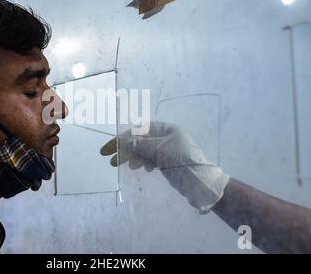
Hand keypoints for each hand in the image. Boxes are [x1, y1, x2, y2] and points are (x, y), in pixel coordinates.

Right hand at [100, 122, 229, 212]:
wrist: (200, 182)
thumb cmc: (182, 161)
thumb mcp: (160, 150)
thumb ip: (141, 144)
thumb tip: (124, 140)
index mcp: (167, 129)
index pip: (139, 129)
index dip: (123, 137)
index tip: (110, 148)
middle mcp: (166, 137)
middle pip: (140, 140)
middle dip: (126, 149)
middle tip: (112, 161)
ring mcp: (167, 149)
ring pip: (144, 150)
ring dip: (134, 157)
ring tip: (127, 166)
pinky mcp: (168, 161)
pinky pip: (151, 159)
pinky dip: (144, 162)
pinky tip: (142, 169)